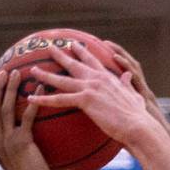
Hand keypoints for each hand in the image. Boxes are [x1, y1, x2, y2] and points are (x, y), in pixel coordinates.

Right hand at [0, 70, 50, 169]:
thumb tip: (23, 134)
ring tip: (17, 73)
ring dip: (10, 90)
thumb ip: (16, 144)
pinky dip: (33, 103)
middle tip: (3, 70)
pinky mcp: (22, 144)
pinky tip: (41, 90)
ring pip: (6, 110)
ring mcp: (8, 142)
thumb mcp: (18, 159)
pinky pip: (27, 119)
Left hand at [26, 44, 156, 147]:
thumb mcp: (134, 95)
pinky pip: (60, 100)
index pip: (92, 61)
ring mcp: (90, 87)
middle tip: (49, 48)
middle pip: (74, 64)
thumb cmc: (137, 115)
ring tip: (33, 71)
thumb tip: (127, 76)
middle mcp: (97, 78)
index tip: (74, 45)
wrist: (137, 124)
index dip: (82, 52)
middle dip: (60, 55)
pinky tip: (31, 99)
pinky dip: (44, 100)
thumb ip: (127, 85)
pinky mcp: (85, 100)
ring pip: (62, 80)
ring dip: (45, 75)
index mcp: (108, 77)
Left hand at [106, 41, 169, 143]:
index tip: (104, 54)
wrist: (159, 142)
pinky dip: (124, 66)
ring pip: (131, 67)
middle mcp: (140, 91)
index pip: (127, 74)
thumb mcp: (131, 124)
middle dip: (117, 53)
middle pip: (129, 66)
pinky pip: (133, 77)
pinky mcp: (144, 96)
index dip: (117, 64)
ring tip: (107, 45)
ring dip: (120, 54)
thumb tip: (112, 116)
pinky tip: (114, 59)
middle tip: (104, 43)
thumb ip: (123, 116)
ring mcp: (143, 92)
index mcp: (138, 96)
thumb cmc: (144, 138)